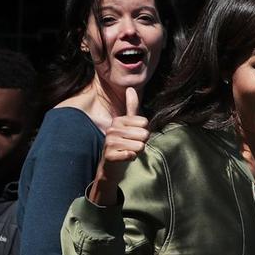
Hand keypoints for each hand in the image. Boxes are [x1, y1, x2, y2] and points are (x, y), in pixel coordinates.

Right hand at [89, 87, 149, 204]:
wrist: (111, 166)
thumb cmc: (124, 144)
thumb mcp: (129, 125)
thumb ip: (132, 107)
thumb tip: (131, 88)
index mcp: (119, 120)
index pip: (145, 123)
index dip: (144, 132)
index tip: (135, 136)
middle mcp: (112, 129)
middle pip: (144, 134)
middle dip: (142, 143)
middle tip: (131, 146)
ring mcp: (109, 142)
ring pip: (139, 146)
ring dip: (137, 152)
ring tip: (128, 151)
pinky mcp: (109, 155)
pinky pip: (130, 155)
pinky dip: (131, 158)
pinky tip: (124, 158)